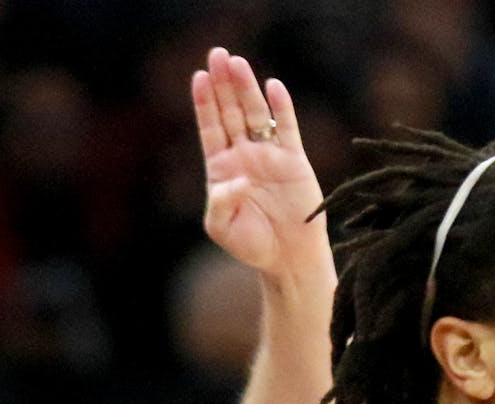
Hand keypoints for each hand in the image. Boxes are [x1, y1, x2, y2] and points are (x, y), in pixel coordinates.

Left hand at [193, 47, 326, 278]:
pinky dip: (282, 108)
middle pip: (231, 112)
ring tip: (238, 62)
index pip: (211, 128)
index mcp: (222, 169)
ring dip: (247, 88)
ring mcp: (269, 155)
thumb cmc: (252, 246)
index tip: (199, 77)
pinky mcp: (294, 160)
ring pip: (256, 114)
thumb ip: (221, 203)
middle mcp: (244, 156)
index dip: (205, 102)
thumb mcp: (222, 228)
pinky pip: (287, 128)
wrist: (288, 258)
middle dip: (223, 84)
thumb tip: (236, 177)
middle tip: (217, 54)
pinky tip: (273, 87)